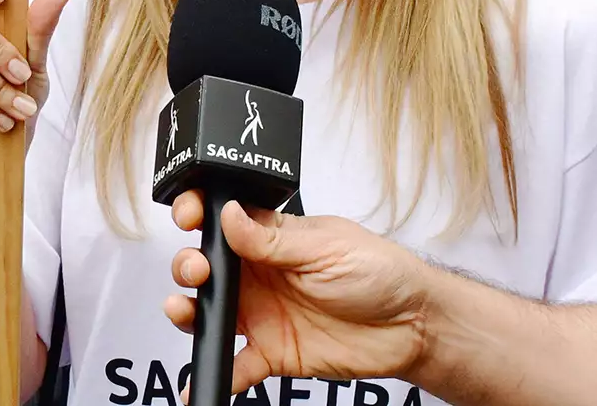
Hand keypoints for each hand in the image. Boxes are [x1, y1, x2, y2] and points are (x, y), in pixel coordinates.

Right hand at [165, 193, 430, 395]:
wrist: (412, 325)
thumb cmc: (380, 272)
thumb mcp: (326, 247)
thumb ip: (274, 239)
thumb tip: (229, 215)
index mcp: (274, 238)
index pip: (224, 222)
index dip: (200, 216)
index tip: (190, 217)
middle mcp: (262, 274)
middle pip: (207, 268)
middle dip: (189, 265)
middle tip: (198, 271)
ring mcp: (264, 314)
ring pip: (209, 314)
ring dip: (188, 312)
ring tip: (184, 310)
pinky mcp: (273, 353)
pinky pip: (236, 367)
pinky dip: (216, 376)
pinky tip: (203, 381)